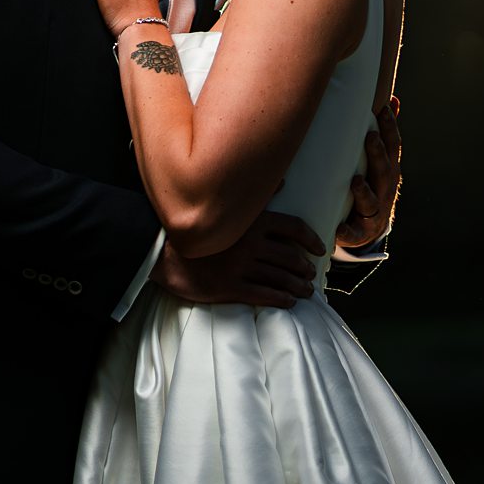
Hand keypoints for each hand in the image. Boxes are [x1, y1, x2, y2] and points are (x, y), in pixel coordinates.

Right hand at [152, 211, 325, 307]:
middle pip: (290, 256)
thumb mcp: (226, 206)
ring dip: (297, 286)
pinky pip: (263, 294)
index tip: (319, 248)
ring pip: (280, 278)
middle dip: (304, 267)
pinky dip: (280, 299)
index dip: (310, 239)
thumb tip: (282, 181)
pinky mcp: (230, 287)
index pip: (293, 228)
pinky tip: (288, 302)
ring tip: (305, 291)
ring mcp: (241, 267)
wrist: (163, 252)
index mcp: (253, 222)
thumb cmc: (195, 227)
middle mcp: (251, 243)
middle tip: (311, 274)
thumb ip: (256, 197)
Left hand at [337, 95, 400, 249]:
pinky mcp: (360, 233)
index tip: (383, 109)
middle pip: (384, 170)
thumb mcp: (378, 160)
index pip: (393, 147)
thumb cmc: (370, 184)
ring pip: (372, 201)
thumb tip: (393, 99)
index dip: (391, 128)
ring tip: (356, 181)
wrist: (368, 229)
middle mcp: (386, 190)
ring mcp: (375, 212)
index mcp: (390, 170)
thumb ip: (384, 132)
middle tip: (369, 135)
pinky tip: (339, 228)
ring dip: (364, 191)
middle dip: (377, 153)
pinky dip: (346, 231)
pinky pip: (353, 232)